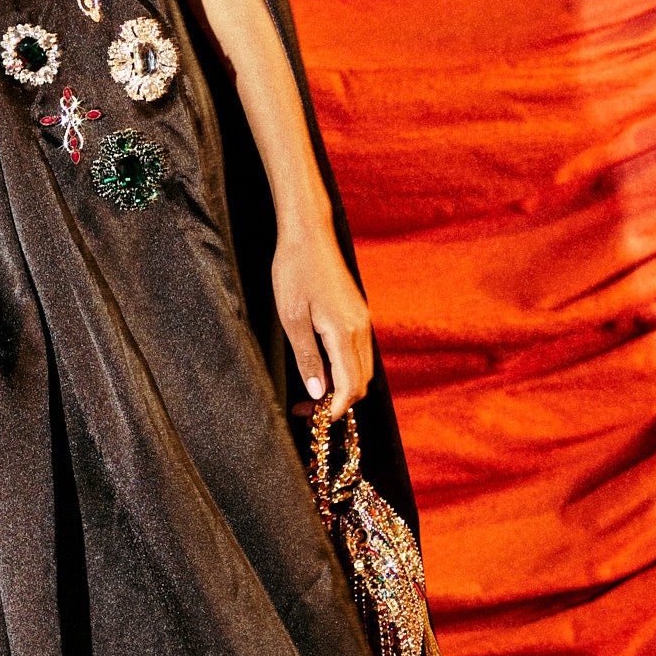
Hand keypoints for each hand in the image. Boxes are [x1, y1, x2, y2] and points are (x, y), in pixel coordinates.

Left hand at [272, 216, 373, 413]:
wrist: (309, 234)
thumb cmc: (294, 272)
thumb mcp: (292, 319)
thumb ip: (307, 359)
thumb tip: (318, 394)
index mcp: (345, 332)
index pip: (350, 386)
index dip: (335, 410)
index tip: (315, 421)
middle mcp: (361, 328)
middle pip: (362, 381)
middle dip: (339, 403)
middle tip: (307, 411)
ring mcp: (362, 320)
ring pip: (362, 367)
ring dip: (343, 386)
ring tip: (312, 394)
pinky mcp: (358, 313)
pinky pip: (359, 351)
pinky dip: (346, 368)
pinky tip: (323, 369)